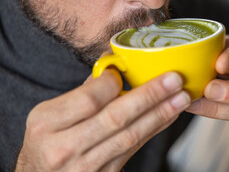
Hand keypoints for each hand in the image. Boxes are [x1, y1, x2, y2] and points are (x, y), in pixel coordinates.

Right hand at [15, 70, 189, 171]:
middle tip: (174, 80)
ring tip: (181, 98)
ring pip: (131, 135)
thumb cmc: (46, 140)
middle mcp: (64, 147)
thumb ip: (83, 93)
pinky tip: (168, 115)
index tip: (128, 70)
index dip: (114, 82)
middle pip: (116, 117)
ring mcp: (85, 166)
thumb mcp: (50, 114)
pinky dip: (154, 129)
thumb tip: (116, 67)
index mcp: (46, 123)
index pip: (90, 98)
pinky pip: (135, 148)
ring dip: (160, 114)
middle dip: (150, 96)